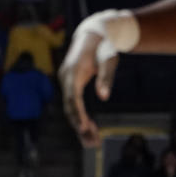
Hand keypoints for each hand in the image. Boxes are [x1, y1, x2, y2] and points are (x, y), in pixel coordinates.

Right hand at [57, 14, 121, 147]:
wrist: (94, 32)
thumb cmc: (104, 46)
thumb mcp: (109, 60)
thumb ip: (106, 77)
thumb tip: (104, 97)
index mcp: (73, 72)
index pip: (73, 98)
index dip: (78, 114)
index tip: (84, 129)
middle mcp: (66, 77)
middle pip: (70, 107)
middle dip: (80, 126)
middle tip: (93, 144)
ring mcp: (66, 80)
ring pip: (70, 108)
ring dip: (80, 124)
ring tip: (93, 142)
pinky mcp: (70, 83)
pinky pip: (73, 103)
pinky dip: (80, 116)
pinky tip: (90, 128)